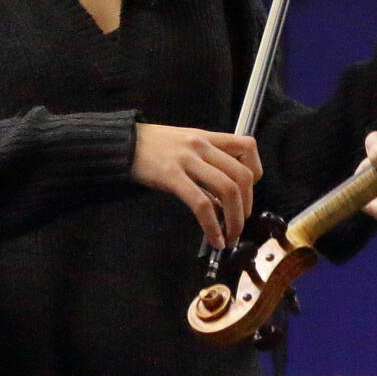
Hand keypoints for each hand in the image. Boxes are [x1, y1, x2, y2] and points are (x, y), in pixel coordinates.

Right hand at [132, 123, 261, 248]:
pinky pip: (201, 204)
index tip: (249, 192)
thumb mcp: (184, 146)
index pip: (247, 146)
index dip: (256, 172)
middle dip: (247, 205)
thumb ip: (205, 165)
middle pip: (242, 175)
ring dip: (235, 219)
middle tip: (240, 223)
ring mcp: (186, 160)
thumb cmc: (152, 147)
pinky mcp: (171, 176)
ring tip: (231, 236)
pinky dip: (212, 226)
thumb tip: (223, 199)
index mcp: (207, 137)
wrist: (120, 143)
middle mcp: (201, 146)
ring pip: (227, 189)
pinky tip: (214, 238)